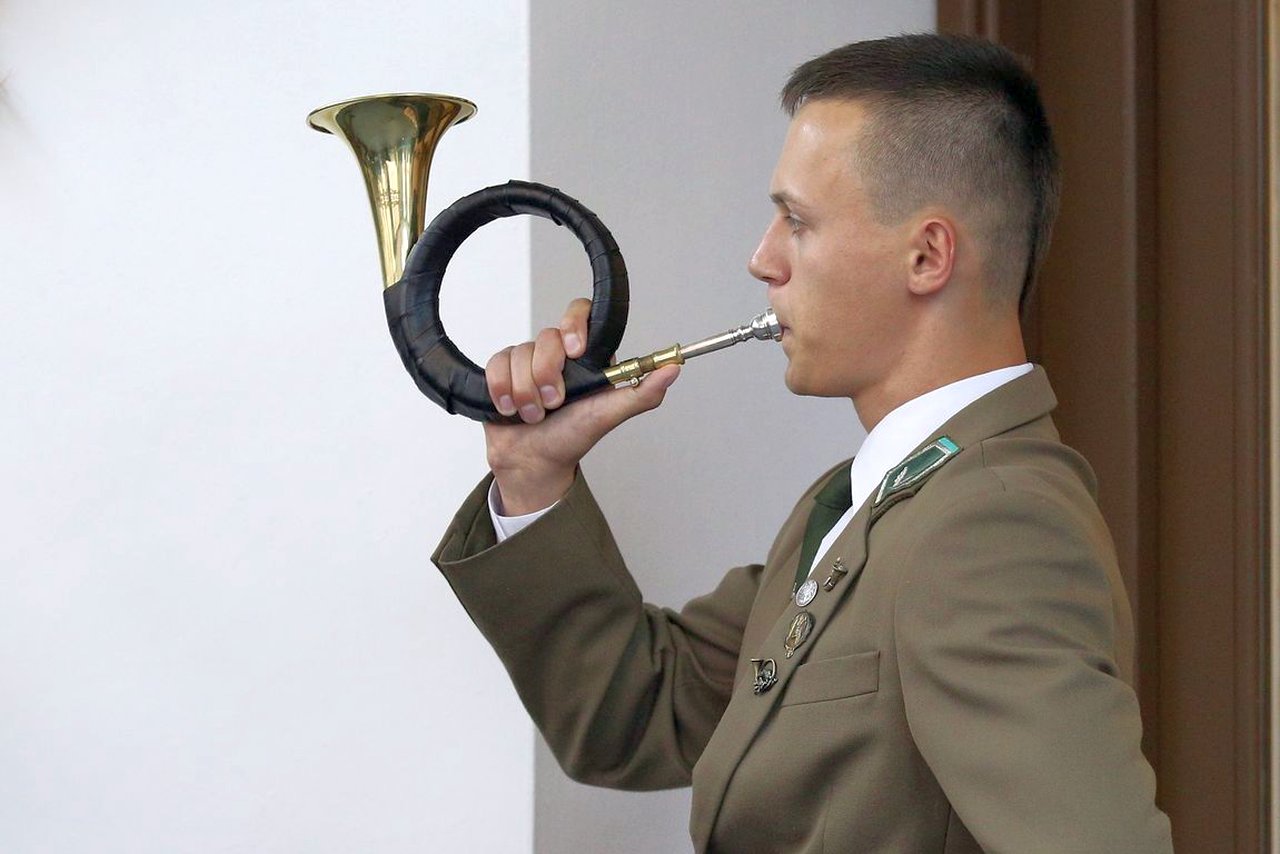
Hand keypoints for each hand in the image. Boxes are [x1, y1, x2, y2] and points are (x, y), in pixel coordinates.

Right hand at [483, 297, 679, 514]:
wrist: (533, 461)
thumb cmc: (572, 438)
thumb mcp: (610, 415)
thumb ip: (643, 392)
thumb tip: (674, 368)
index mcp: (587, 357)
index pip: (581, 313)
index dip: (575, 324)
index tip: (575, 351)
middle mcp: (557, 353)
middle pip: (546, 337)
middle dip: (546, 374)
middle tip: (554, 403)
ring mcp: (528, 359)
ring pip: (519, 353)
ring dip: (525, 391)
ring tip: (534, 415)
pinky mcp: (502, 369)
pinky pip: (496, 363)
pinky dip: (502, 390)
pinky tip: (511, 409)